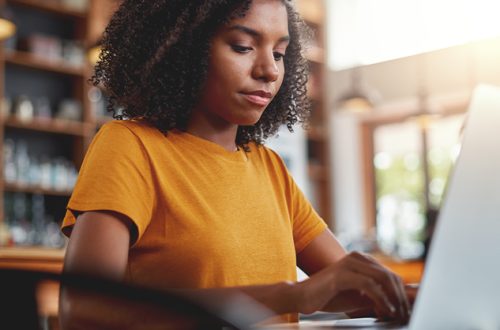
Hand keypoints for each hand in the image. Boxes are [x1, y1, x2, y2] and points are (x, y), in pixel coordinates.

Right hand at [294, 252, 410, 322]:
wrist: (302, 296)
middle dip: (401, 297)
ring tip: (396, 314)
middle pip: (390, 276)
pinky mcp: (342, 274)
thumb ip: (375, 296)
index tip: (406, 310)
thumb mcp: (357, 296)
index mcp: (362, 260)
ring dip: (393, 299)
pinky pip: (369, 285)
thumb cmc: (328, 296)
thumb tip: (397, 304)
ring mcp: (349, 263)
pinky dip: (380, 299)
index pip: (390, 275)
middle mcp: (357, 257)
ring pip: (382, 279)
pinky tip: (384, 310)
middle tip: (405, 315)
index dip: (402, 294)